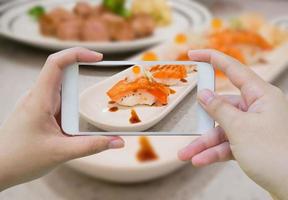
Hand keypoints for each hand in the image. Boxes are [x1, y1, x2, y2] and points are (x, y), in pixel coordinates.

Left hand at [0, 47, 123, 190]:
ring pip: (62, 90)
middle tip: (99, 85)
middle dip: (82, 77)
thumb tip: (118, 141)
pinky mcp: (40, 113)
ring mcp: (38, 104)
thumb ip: (92, 146)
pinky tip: (73, 125)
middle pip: (62, 74)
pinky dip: (71, 108)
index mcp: (39, 99)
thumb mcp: (61, 153)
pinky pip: (59, 103)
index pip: (56, 64)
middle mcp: (38, 97)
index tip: (98, 57)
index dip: (77, 54)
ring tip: (82, 116)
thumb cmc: (20, 159)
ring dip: (76, 98)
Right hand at [178, 49, 287, 198]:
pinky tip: (200, 160)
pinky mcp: (251, 144)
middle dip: (203, 122)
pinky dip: (214, 152)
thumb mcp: (240, 128)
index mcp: (262, 96)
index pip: (233, 69)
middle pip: (223, 108)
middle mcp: (258, 108)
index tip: (193, 53)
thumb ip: (219, 109)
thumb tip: (203, 95)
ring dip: (204, 143)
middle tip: (186, 126)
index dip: (212, 58)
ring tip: (186, 154)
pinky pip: (228, 144)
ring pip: (222, 130)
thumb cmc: (274, 154)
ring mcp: (255, 127)